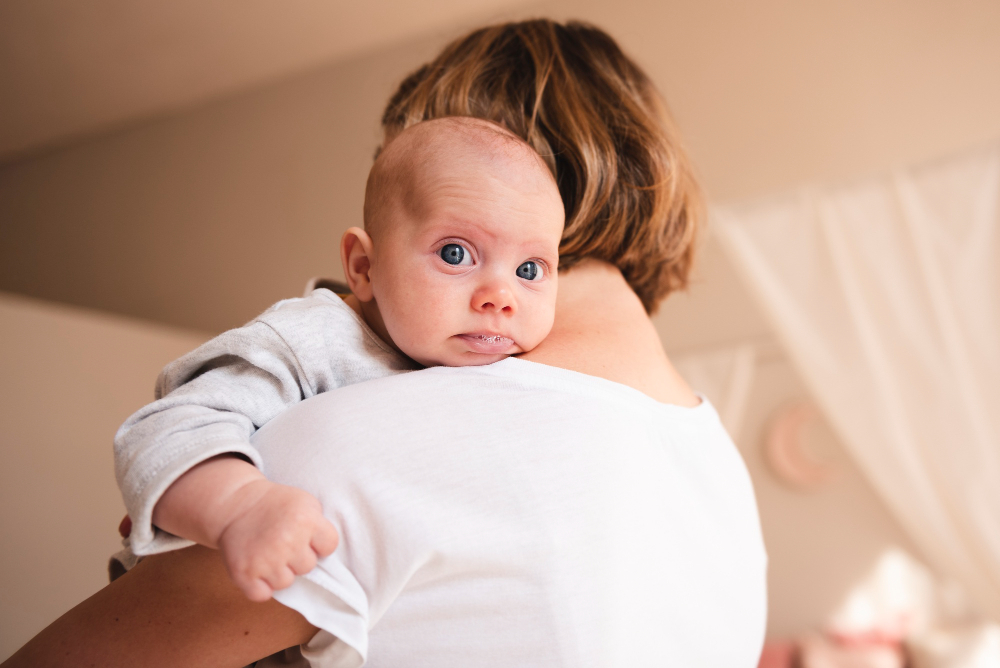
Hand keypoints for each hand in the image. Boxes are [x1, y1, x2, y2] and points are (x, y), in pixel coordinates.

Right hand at [216, 479, 339, 601]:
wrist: (235, 502)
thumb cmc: (274, 504)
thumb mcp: (305, 502)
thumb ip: (320, 525)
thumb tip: (327, 552)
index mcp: (306, 520)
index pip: (330, 546)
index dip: (319, 543)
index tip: (307, 537)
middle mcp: (287, 541)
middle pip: (308, 567)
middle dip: (298, 557)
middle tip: (283, 542)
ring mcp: (265, 559)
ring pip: (286, 582)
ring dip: (279, 572)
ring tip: (269, 553)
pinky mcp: (244, 573)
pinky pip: (262, 594)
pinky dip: (259, 586)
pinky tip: (257, 568)